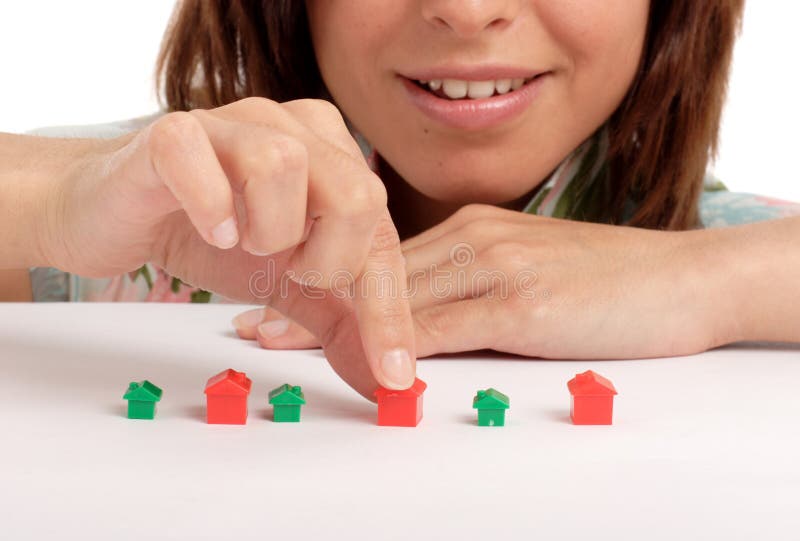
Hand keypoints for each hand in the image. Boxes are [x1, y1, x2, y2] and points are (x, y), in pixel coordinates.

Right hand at [42, 98, 415, 397]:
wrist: (117, 215)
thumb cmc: (209, 236)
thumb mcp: (288, 284)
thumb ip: (340, 320)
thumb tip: (384, 380)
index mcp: (332, 155)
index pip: (382, 234)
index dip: (388, 311)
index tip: (391, 377)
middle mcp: (292, 126)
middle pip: (357, 193)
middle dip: (330, 262)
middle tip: (289, 273)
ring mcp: (230, 122)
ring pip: (284, 166)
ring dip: (269, 234)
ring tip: (243, 244)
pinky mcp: (171, 134)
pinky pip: (202, 161)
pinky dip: (210, 208)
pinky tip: (209, 231)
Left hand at [235, 204, 735, 359]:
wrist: (683, 279)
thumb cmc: (607, 281)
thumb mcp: (529, 272)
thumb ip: (474, 291)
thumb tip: (422, 326)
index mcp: (474, 229)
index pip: (385, 258)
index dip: (327, 281)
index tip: (281, 299)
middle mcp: (476, 238)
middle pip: (375, 275)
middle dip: (309, 301)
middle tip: (254, 324)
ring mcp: (497, 266)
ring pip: (397, 299)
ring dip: (332, 324)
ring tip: (276, 342)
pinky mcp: (521, 304)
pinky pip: (444, 329)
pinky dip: (396, 350)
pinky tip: (358, 368)